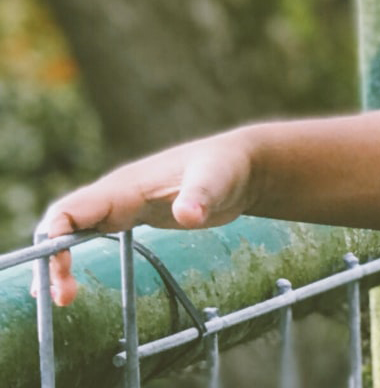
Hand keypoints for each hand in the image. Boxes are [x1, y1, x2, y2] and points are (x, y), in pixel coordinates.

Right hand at [36, 135, 254, 306]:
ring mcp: (122, 204)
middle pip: (63, 225)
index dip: (55, 240)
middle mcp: (115, 195)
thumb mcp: (216, 182)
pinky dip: (73, 257)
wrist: (242, 165)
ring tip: (60, 298)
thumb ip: (200, 197)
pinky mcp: (133, 215)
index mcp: (125, 187)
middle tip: (61, 298)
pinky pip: (89, 234)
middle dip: (52, 259)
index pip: (70, 211)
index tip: (61, 274)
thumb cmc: (226, 168)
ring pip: (72, 231)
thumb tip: (187, 215)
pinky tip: (70, 285)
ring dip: (59, 261)